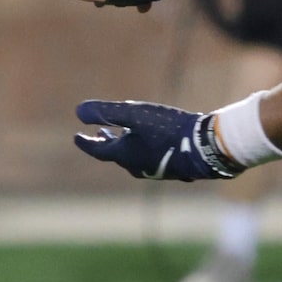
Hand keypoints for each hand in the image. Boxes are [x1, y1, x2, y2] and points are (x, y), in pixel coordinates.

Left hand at [73, 99, 238, 179]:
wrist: (204, 148)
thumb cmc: (168, 129)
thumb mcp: (134, 114)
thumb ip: (106, 112)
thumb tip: (78, 112)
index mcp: (125, 155)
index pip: (98, 151)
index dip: (85, 143)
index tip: (76, 137)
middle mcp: (138, 166)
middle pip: (115, 155)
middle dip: (105, 143)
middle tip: (99, 134)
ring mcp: (156, 169)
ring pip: (134, 158)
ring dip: (125, 146)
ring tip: (125, 135)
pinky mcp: (172, 169)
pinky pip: (151, 159)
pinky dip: (144, 149)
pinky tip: (154, 144)